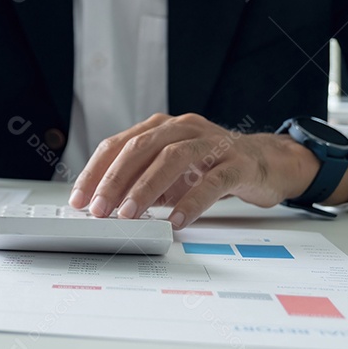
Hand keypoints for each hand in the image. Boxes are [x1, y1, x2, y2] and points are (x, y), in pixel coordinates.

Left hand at [68, 113, 347, 228]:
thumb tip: (106, 207)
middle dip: (114, 180)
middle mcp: (184, 128)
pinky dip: (191, 202)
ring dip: (146, 188)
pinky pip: (212, 182)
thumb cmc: (213, 167)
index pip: (119, 144)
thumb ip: (142, 182)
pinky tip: (177, 220)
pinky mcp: (238, 163)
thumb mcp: (171, 173)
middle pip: (141, 148)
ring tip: (130, 215)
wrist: (268, 162)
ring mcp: (212, 143)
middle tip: (99, 209)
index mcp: (161, 127)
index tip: (80, 198)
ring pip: (172, 158)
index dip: (96, 171)